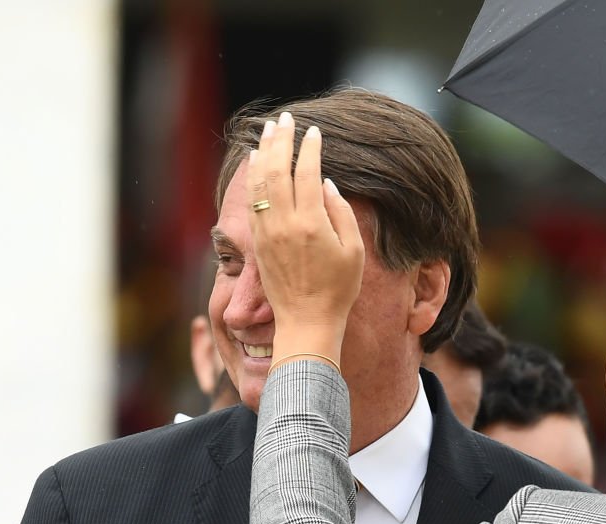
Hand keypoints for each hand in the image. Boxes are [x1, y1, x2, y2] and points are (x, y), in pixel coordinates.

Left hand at [248, 112, 364, 366]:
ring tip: (268, 132)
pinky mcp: (257, 242)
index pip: (308, 172)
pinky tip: (256, 162)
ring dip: (264, 152)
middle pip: (278, 169)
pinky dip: (253, 176)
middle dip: (281, 140)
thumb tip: (326, 184)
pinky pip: (252, 200)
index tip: (315, 133)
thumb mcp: (353, 251)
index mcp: (312, 223)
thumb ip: (341, 213)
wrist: (307, 321)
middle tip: (285, 120)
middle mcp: (285, 223)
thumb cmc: (338, 289)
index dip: (310, 149)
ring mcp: (267, 232)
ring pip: (260, 181)